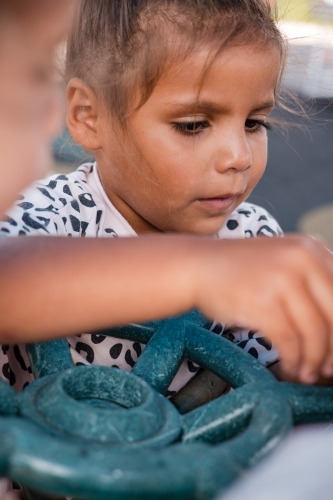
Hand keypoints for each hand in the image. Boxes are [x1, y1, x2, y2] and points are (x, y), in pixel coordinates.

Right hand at [193, 235, 332, 383]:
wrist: (198, 266)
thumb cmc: (240, 271)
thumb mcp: (282, 262)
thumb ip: (312, 281)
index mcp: (312, 248)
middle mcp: (302, 258)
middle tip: (329, 369)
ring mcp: (282, 280)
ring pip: (315, 332)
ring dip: (314, 361)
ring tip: (306, 373)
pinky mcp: (263, 302)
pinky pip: (290, 342)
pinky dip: (293, 361)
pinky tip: (288, 368)